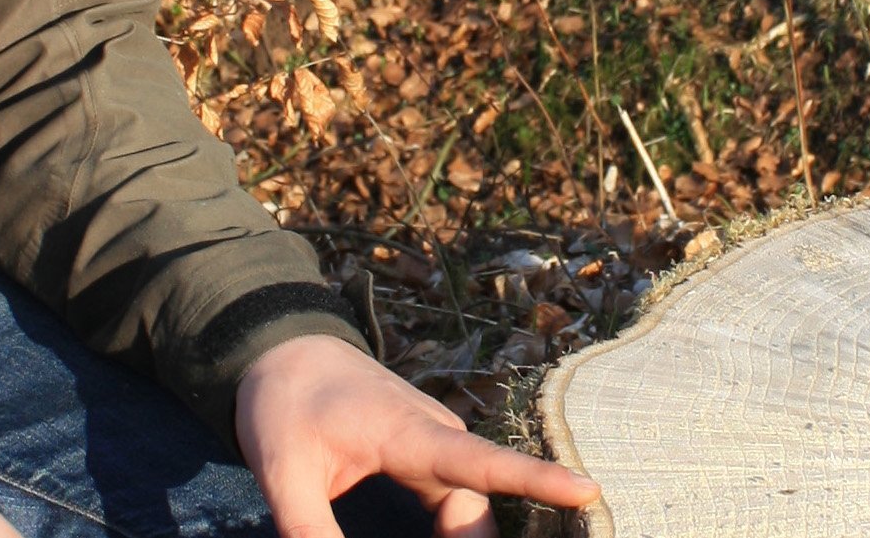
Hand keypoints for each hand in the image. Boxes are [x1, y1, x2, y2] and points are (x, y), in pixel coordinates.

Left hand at [235, 333, 598, 537]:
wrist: (283, 350)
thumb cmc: (285, 403)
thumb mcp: (284, 473)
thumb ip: (311, 532)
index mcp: (409, 433)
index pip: (482, 463)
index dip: (535, 480)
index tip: (587, 491)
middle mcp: (436, 437)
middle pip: (476, 510)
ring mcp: (434, 447)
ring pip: (469, 511)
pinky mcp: (426, 458)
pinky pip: (457, 505)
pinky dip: (454, 536)